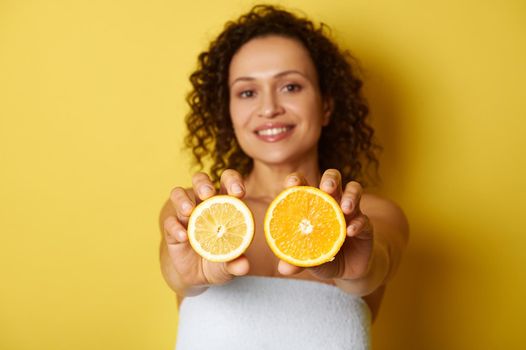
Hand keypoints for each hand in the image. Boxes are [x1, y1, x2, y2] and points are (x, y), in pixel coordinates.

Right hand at [162, 170, 249, 287]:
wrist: (198, 276)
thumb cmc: (220, 259)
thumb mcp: (231, 264)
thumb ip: (237, 263)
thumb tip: (243, 266)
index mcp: (224, 203)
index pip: (228, 182)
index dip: (233, 181)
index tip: (238, 192)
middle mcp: (203, 203)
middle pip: (200, 181)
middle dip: (203, 183)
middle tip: (208, 193)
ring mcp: (186, 215)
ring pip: (178, 194)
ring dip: (183, 200)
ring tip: (189, 211)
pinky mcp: (172, 229)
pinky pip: (169, 222)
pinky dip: (175, 227)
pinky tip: (184, 237)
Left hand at [277, 170, 373, 281]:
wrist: (348, 270)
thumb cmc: (321, 256)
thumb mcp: (308, 259)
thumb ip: (296, 261)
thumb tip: (283, 269)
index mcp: (312, 204)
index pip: (304, 184)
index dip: (297, 180)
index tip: (292, 184)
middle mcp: (332, 201)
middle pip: (333, 178)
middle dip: (330, 180)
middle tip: (326, 189)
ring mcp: (350, 211)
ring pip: (354, 189)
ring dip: (350, 195)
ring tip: (344, 208)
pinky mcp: (365, 224)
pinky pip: (364, 218)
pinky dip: (358, 223)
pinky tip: (350, 232)